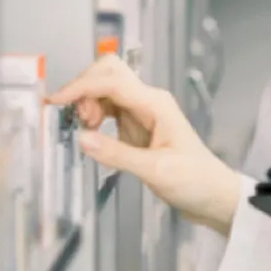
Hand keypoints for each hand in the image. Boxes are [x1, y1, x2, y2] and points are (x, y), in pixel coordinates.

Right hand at [47, 54, 241, 233]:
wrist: (213, 196)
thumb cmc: (194, 181)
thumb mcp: (155, 171)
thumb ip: (117, 154)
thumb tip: (81, 139)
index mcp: (156, 104)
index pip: (113, 81)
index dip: (82, 86)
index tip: (56, 102)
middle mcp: (148, 101)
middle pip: (108, 74)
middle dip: (85, 89)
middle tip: (78, 120)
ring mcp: (142, 112)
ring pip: (105, 90)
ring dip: (88, 103)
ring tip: (86, 131)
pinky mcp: (136, 127)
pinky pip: (108, 109)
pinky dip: (93, 115)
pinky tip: (91, 133)